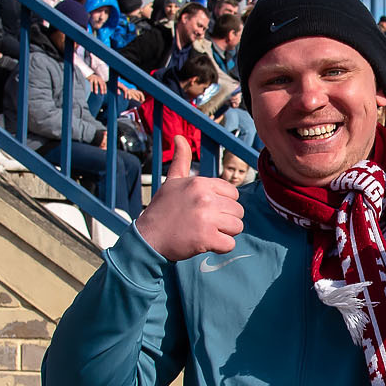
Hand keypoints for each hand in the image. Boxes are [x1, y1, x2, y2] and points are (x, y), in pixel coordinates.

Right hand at [135, 138, 242, 259]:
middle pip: (238, 211)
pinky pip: (230, 244)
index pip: (233, 193)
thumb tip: (180, 137)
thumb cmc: (162, 210)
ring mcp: (207, 218)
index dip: (223, 204)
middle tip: (205, 223)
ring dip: (225, 233)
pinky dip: (220, 247)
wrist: (148, 238)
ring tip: (206, 232)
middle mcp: (205, 198)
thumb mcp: (172, 181)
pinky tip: (206, 243)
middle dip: (225, 220)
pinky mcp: (206, 238)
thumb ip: (181, 160)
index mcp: (200, 183)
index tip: (207, 210)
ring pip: (237, 227)